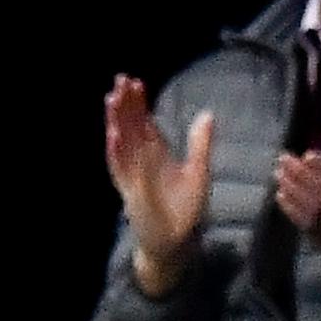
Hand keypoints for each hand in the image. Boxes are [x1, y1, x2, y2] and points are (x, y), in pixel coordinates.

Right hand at [105, 78, 211, 294]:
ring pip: (122, 142)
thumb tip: (207, 114)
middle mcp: (142, 161)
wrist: (176, 240)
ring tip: (112, 99)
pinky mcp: (130, 190)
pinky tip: (114, 134)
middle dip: (124, 104)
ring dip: (116, 121)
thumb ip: (200, 144)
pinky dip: (116, 152)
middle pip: (130, 126)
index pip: (145, 122)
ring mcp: (133, 174)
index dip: (140, 103)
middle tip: (120, 80)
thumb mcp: (198, 172)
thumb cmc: (185, 208)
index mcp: (157, 154)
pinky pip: (121, 169)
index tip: (135, 82)